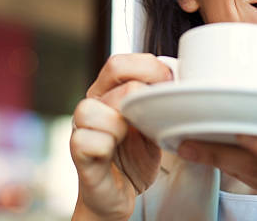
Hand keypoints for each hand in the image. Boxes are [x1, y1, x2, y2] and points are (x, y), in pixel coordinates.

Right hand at [70, 53, 171, 220]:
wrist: (121, 193)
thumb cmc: (135, 156)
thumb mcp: (152, 122)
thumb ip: (156, 100)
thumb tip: (178, 77)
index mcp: (108, 92)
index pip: (119, 63)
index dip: (148, 68)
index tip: (168, 84)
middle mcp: (92, 104)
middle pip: (115, 81)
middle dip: (142, 96)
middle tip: (155, 114)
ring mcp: (81, 128)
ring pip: (92, 109)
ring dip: (120, 123)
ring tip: (129, 137)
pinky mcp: (78, 154)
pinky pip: (87, 140)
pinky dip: (106, 146)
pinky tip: (114, 153)